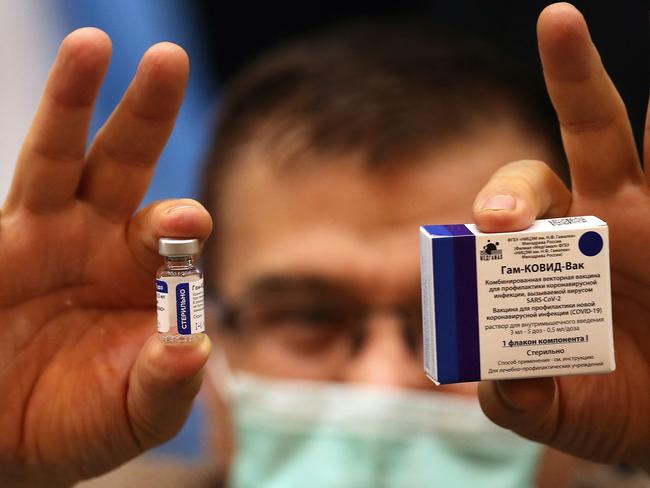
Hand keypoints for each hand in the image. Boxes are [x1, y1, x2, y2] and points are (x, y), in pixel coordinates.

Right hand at [0, 29, 211, 485]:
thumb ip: (168, 384)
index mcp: (141, 270)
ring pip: (55, 155)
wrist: (7, 445)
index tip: (186, 219)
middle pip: (123, 162)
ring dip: (71, 101)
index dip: (178, 220)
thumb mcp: (135, 413)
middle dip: (146, 113)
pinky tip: (35, 136)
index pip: (169, 229)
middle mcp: (93, 239)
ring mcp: (36, 235)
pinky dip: (8, 182)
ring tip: (93, 46)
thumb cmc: (81, 420)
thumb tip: (196, 348)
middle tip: (170, 60)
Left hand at [473, 3, 649, 471]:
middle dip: (530, 160)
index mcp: (537, 259)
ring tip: (566, 26)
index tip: (488, 229)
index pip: (504, 214)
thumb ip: (516, 399)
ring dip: (596, 90)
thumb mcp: (551, 412)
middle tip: (501, 217)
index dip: (493, 211)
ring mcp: (645, 218)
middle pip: (552, 164)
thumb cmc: (598, 403)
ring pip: (625, 139)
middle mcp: (588, 224)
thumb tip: (501, 381)